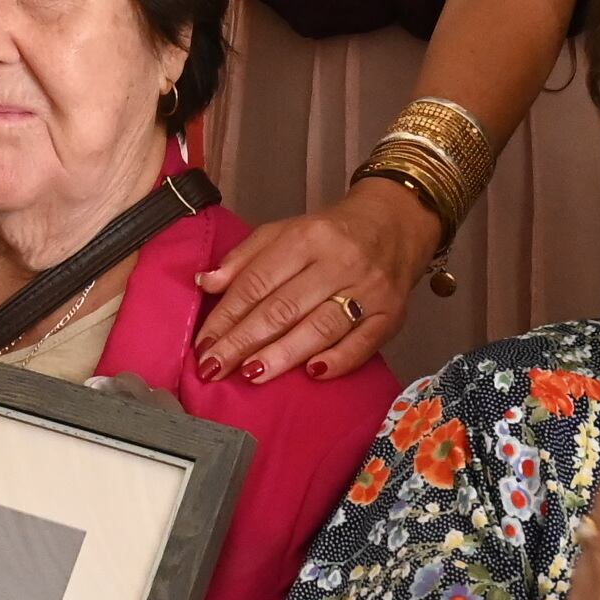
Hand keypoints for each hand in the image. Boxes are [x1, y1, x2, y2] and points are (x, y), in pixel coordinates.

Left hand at [191, 181, 435, 381]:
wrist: (396, 223)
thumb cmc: (331, 234)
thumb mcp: (285, 231)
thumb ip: (245, 258)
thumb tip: (206, 284)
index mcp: (306, 238)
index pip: (258, 282)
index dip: (227, 315)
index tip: (203, 344)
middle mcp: (338, 262)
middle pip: (283, 308)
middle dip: (244, 341)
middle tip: (214, 368)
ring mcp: (368, 290)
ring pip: (320, 327)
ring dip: (283, 354)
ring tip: (251, 375)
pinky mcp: (391, 314)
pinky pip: (364, 343)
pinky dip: (338, 360)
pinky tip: (312, 374)